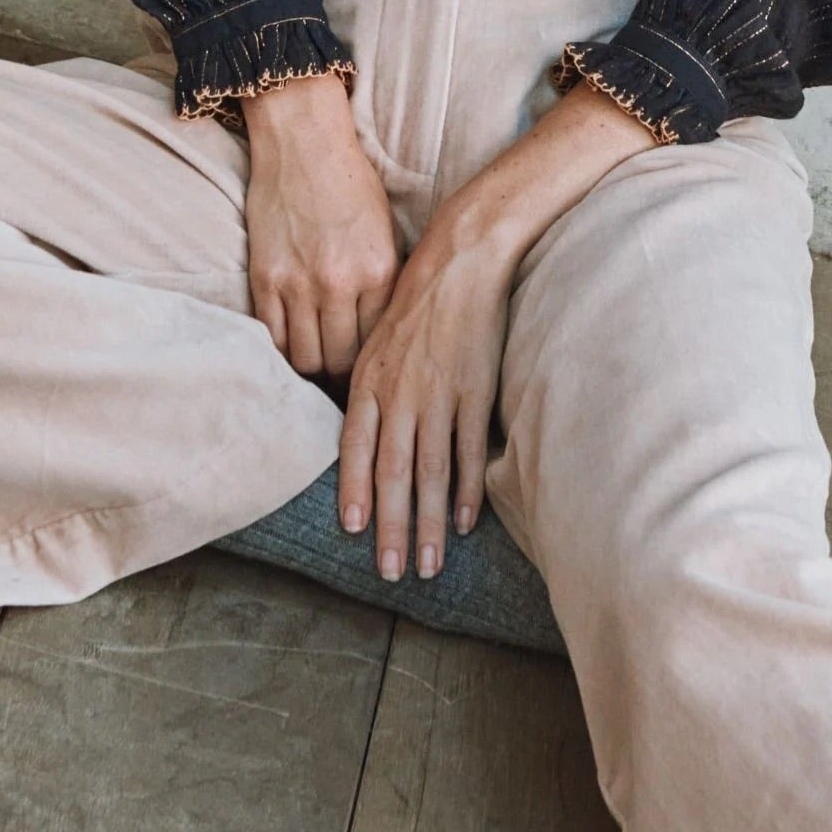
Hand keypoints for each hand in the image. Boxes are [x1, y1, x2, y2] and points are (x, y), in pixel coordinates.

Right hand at [242, 72, 398, 377]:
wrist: (303, 140)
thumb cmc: (351, 182)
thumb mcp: (386, 232)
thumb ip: (385, 284)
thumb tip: (385, 334)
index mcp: (379, 270)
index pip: (379, 345)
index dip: (374, 369)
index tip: (373, 378)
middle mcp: (339, 282)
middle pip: (341, 362)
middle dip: (343, 380)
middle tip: (343, 385)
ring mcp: (297, 281)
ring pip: (304, 358)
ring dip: (311, 371)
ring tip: (316, 371)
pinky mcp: (263, 276)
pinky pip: (271, 336)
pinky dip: (280, 351)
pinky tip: (289, 350)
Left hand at [339, 79, 659, 578]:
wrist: (461, 258)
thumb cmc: (416, 298)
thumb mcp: (378, 342)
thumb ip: (369, 389)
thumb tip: (363, 433)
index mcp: (370, 381)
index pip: (359, 450)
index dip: (358, 493)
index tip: (356, 532)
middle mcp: (400, 394)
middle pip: (394, 474)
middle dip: (391, 527)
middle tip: (390, 572)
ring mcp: (439, 396)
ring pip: (431, 473)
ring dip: (428, 523)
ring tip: (426, 562)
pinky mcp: (475, 391)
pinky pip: (468, 451)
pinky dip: (466, 490)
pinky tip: (465, 521)